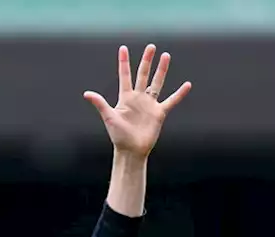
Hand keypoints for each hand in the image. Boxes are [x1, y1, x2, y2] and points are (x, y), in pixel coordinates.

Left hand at [85, 44, 190, 159]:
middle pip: (143, 74)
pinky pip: (171, 101)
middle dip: (146, 60)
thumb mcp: (108, 117)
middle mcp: (138, 98)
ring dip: (161, 70)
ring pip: (156, 83)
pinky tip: (187, 85)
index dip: (123, 62)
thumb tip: (86, 93)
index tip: (123, 48)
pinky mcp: (159, 113)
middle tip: (151, 46)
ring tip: (166, 56)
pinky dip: (179, 94)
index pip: (125, 76)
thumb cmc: (118, 136)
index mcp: (125, 97)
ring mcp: (149, 105)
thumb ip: (100, 103)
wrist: (131, 151)